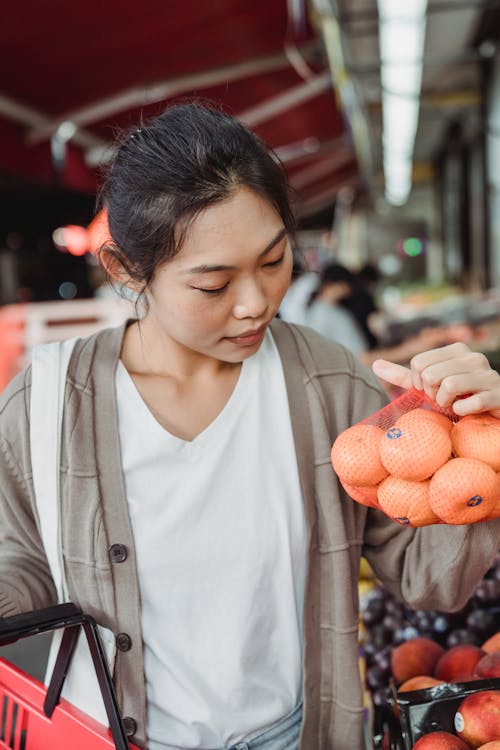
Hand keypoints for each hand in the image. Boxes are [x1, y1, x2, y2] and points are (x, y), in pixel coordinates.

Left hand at [371, 342, 499, 417]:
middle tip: (442, 400)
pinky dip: (461, 412)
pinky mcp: (497, 395)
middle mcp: (474, 358)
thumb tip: (374, 364)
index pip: (418, 363)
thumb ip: (403, 376)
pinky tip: (465, 412)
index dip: (418, 383)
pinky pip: (469, 403)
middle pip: (431, 374)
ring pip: (449, 385)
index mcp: (457, 351)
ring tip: (453, 405)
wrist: (490, 414)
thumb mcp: (429, 386)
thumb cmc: (456, 398)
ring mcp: (489, 375)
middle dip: (431, 393)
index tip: (431, 390)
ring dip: (445, 404)